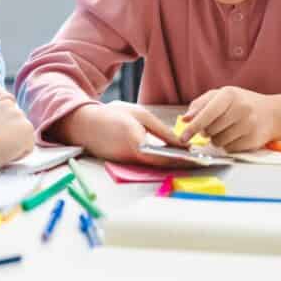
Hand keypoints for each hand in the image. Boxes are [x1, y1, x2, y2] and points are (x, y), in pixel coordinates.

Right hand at [0, 97, 34, 168]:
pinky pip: (28, 146)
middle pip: (16, 120)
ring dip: (16, 142)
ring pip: (23, 133)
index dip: (2, 124)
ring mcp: (19, 115)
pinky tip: (7, 156)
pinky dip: (20, 154)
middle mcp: (7, 104)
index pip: (4, 111)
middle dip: (11, 133)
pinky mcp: (27, 128)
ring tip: (0, 151)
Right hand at [54, 102, 189, 165]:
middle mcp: (130, 158)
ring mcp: (125, 163)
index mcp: (136, 143)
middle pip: (160, 164)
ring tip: (187, 159)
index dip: (182, 159)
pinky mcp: (121, 165)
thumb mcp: (140, 115)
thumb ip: (160, 130)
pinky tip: (167, 157)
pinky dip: (156, 162)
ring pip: (152, 166)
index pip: (164, 156)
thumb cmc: (112, 114)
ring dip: (169, 163)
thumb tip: (179, 141)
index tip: (197, 158)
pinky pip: (142, 165)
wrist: (83, 123)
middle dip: (179, 163)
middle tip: (197, 161)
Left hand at [180, 87, 275, 151]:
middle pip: (210, 129)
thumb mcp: (221, 96)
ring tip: (226, 129)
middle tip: (212, 126)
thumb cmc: (241, 103)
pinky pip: (229, 149)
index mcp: (230, 94)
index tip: (183, 137)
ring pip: (218, 141)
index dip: (193, 126)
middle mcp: (241, 108)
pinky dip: (228, 145)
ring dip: (216, 139)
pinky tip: (235, 136)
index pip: (207, 113)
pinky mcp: (253, 140)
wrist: (271, 114)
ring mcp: (248, 124)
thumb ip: (200, 105)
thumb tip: (185, 119)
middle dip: (206, 131)